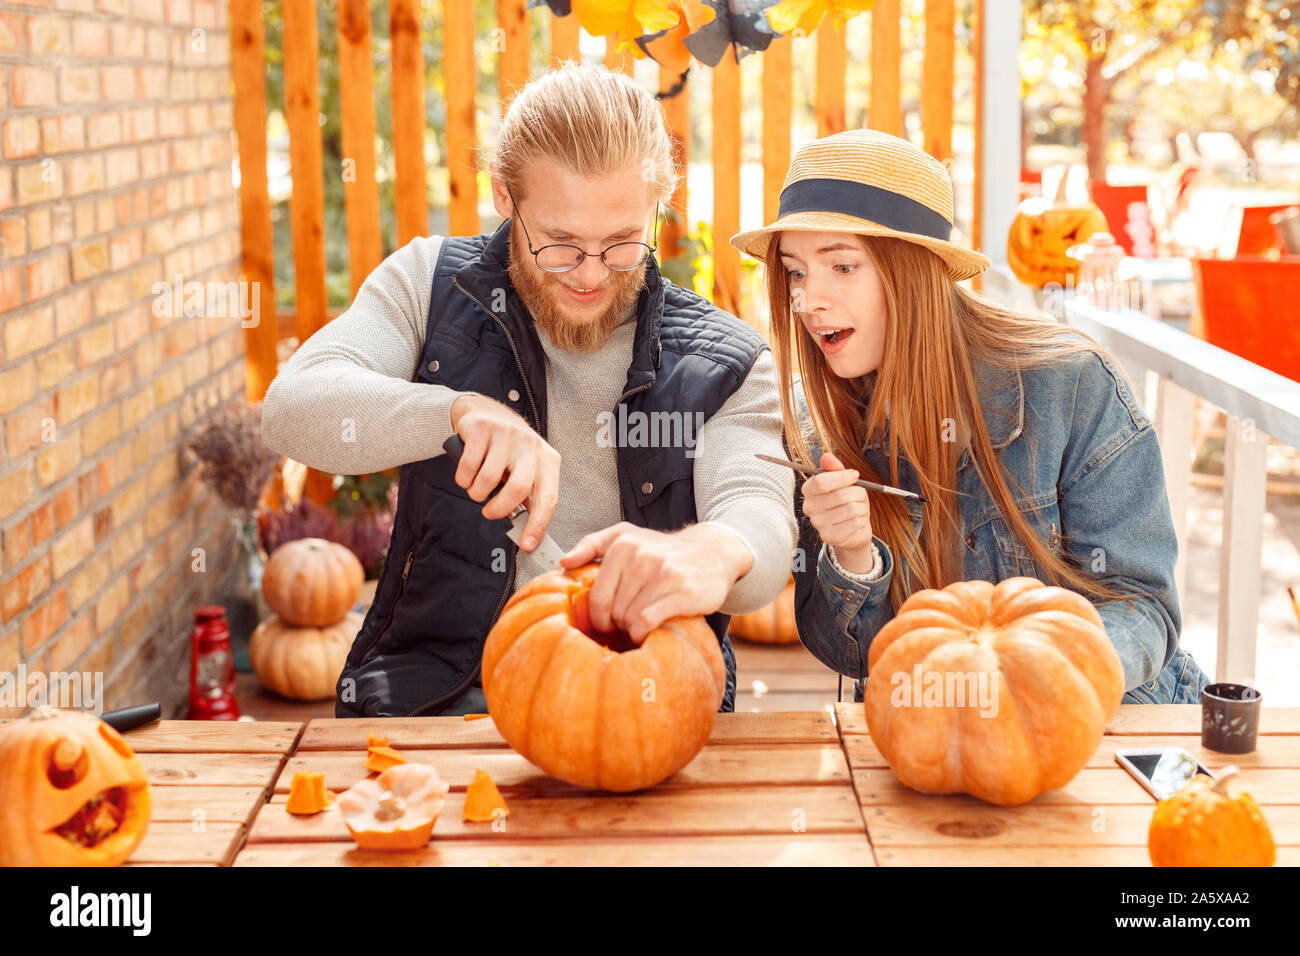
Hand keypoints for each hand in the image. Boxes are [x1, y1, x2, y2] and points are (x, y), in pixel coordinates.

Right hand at [448, 393, 560, 551]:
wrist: (484, 411)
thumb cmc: (508, 449)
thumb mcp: (526, 469)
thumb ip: (528, 496)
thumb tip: (527, 531)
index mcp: (547, 459)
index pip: (548, 498)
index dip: (538, 525)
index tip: (527, 545)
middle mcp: (530, 445)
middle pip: (518, 489)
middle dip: (499, 509)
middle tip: (490, 512)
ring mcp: (506, 434)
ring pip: (488, 480)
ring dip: (476, 493)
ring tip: (477, 488)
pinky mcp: (482, 429)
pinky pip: (468, 466)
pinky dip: (463, 478)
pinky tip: (467, 474)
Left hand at [559, 522, 752, 642]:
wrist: (713, 553)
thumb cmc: (665, 551)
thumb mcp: (628, 536)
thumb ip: (592, 545)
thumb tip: (564, 562)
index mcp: (624, 545)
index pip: (597, 597)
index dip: (600, 617)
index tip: (608, 621)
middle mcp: (642, 557)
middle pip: (614, 611)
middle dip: (620, 622)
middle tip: (631, 620)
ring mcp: (664, 574)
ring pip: (630, 619)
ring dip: (634, 629)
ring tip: (644, 621)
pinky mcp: (682, 593)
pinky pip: (648, 623)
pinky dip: (645, 633)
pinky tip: (652, 630)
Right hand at [801, 452, 874, 572]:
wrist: (853, 529)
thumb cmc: (848, 502)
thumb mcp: (844, 482)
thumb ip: (835, 469)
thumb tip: (826, 456)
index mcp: (808, 490)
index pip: (821, 482)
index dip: (842, 477)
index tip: (855, 475)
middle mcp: (809, 507)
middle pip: (839, 495)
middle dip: (857, 494)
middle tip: (859, 496)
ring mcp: (817, 524)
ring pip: (850, 509)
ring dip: (862, 508)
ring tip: (859, 509)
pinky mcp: (829, 537)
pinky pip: (854, 523)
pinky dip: (862, 520)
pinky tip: (858, 521)